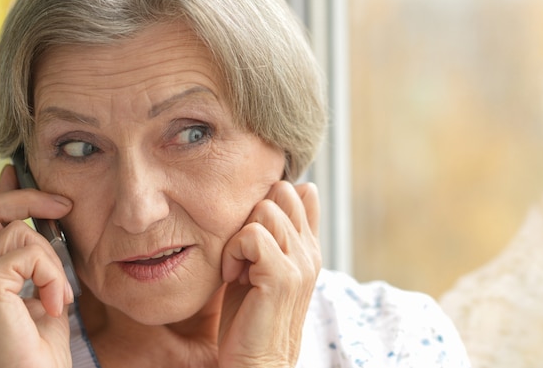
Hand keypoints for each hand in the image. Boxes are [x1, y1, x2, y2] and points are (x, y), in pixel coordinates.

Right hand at [0, 165, 74, 367]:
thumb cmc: (40, 349)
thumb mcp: (46, 293)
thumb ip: (43, 262)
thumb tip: (52, 228)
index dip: (6, 191)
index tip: (18, 171)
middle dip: (29, 197)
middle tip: (65, 205)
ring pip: (19, 231)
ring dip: (53, 260)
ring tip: (60, 295)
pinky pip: (29, 254)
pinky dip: (52, 276)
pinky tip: (54, 305)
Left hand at [219, 181, 320, 367]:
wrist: (257, 364)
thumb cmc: (252, 317)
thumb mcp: (265, 268)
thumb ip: (274, 236)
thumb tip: (290, 194)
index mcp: (308, 247)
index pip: (300, 193)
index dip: (270, 202)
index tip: (252, 237)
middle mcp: (309, 251)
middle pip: (281, 192)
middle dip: (252, 214)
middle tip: (243, 252)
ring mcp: (300, 262)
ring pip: (265, 210)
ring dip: (239, 236)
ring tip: (238, 268)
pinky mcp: (282, 275)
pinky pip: (251, 235)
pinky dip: (233, 252)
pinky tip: (233, 276)